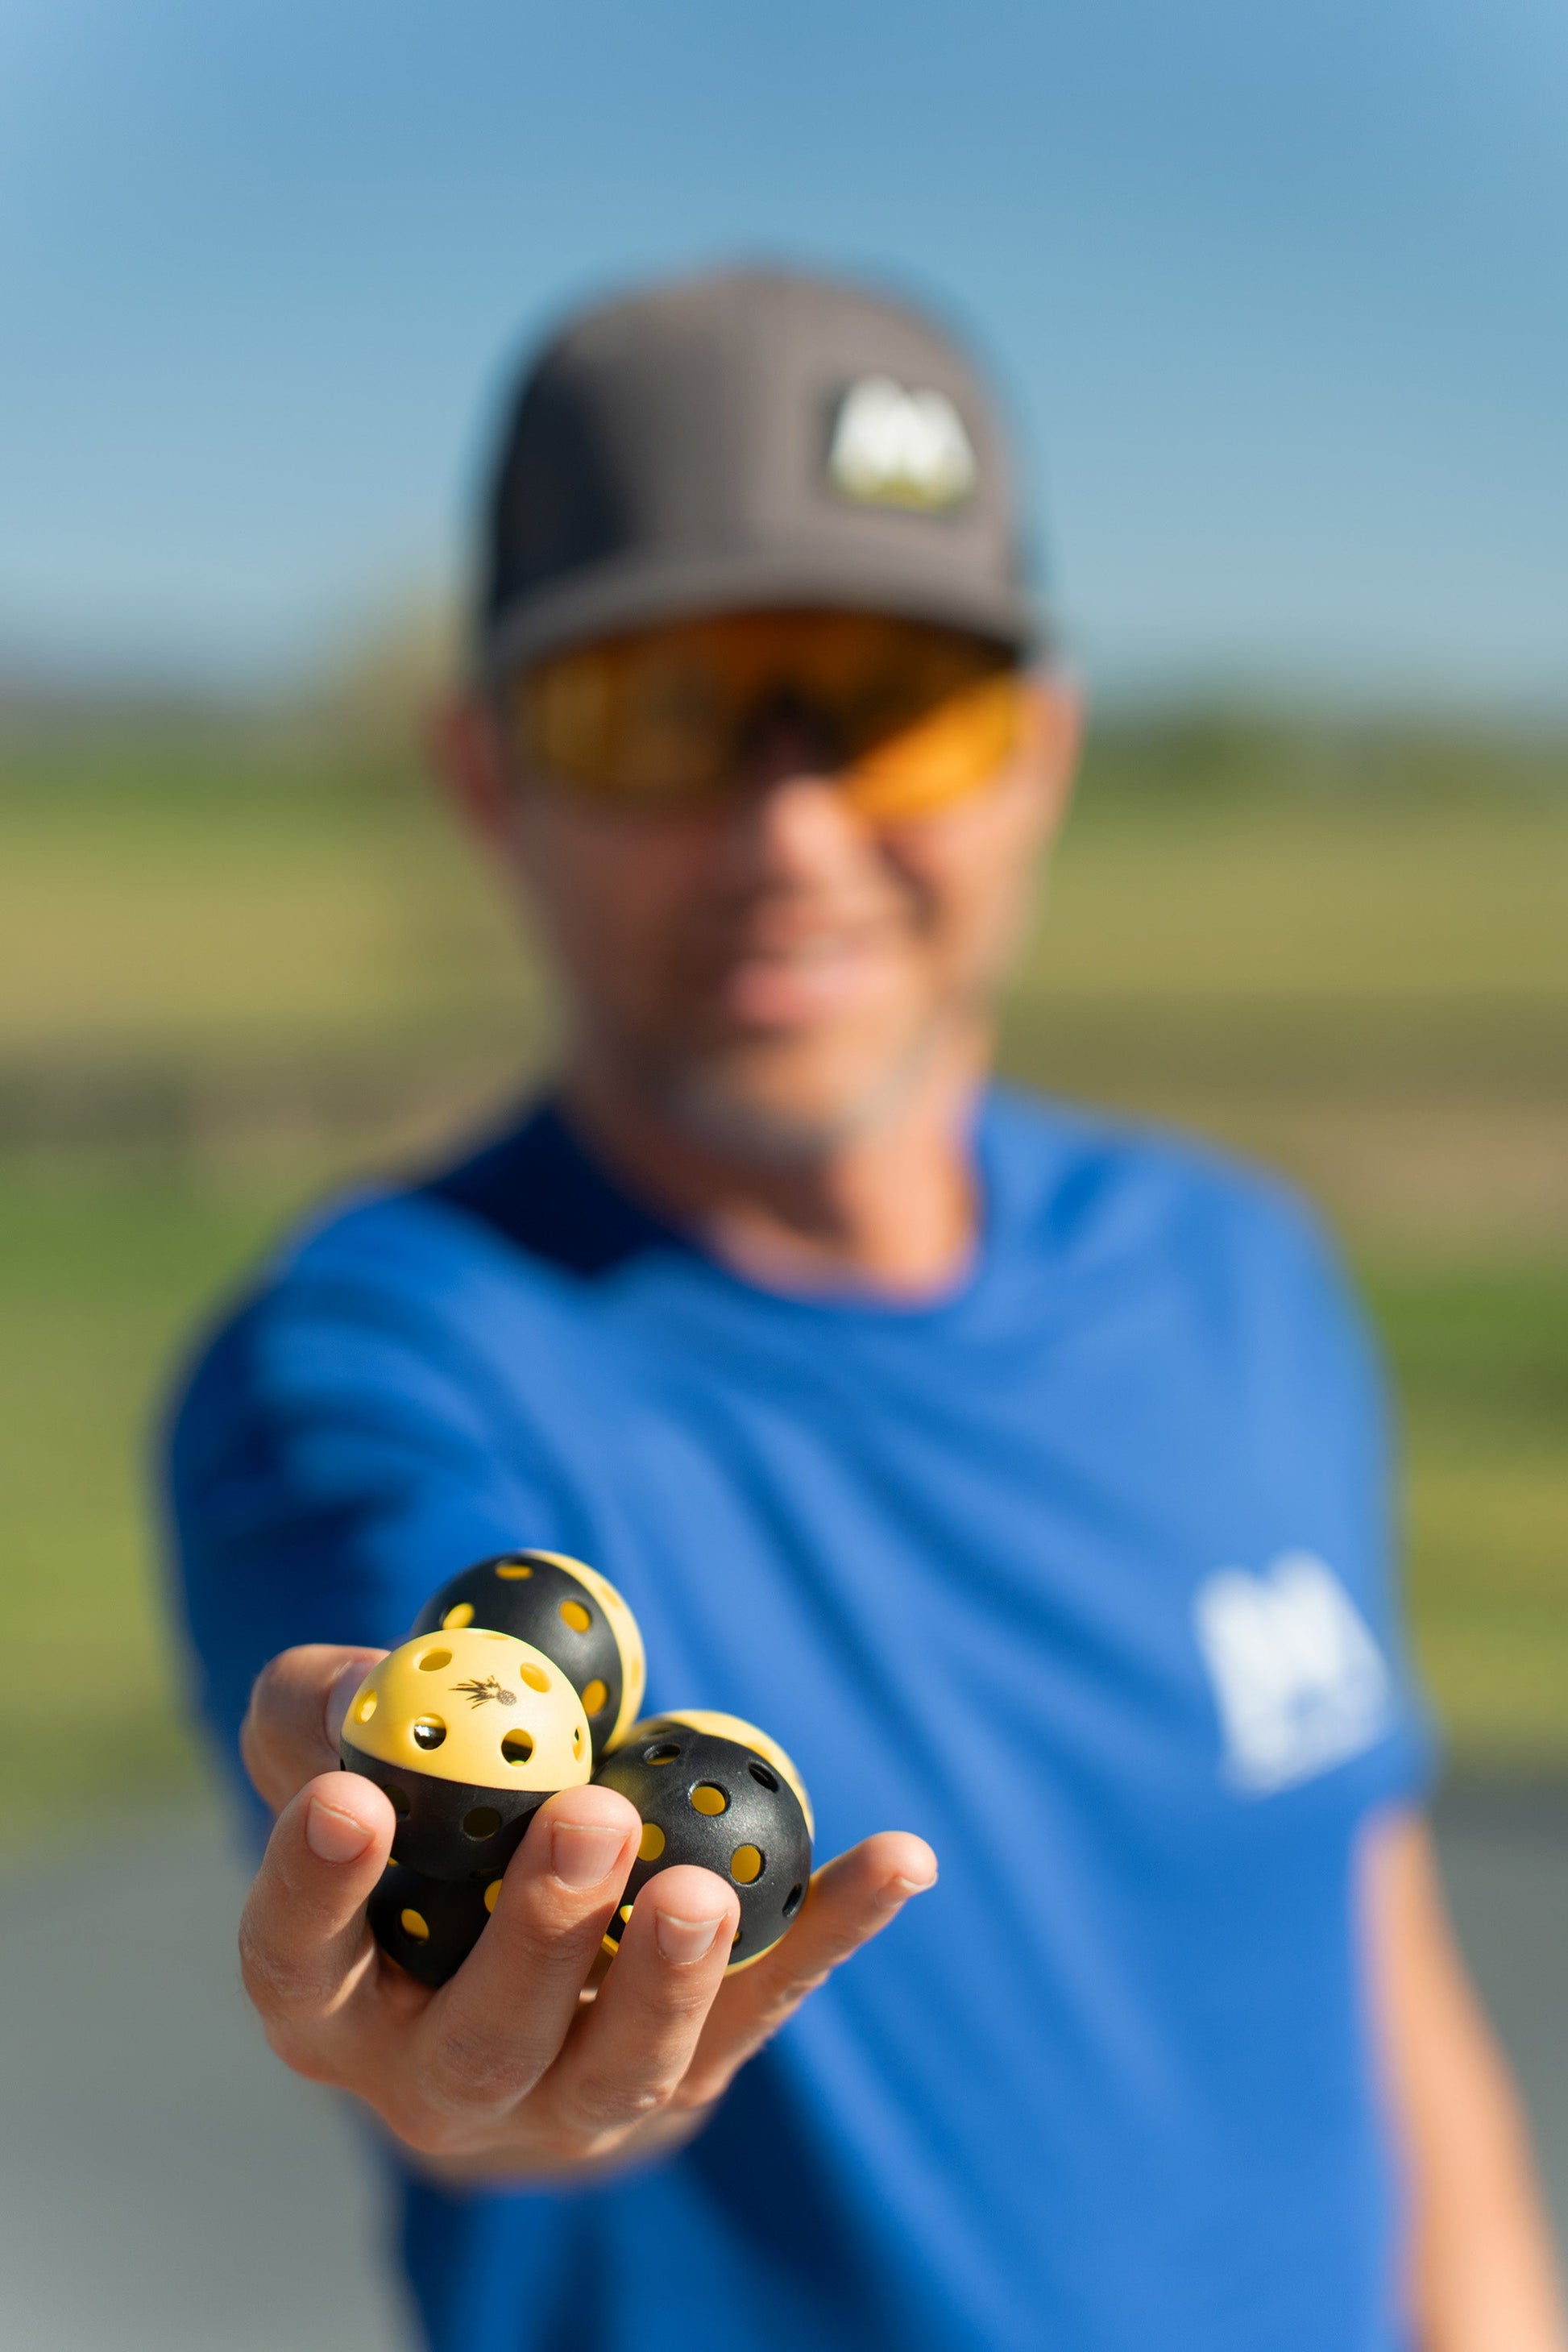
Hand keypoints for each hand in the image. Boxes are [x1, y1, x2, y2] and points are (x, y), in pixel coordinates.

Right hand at [237, 1644, 936, 2178]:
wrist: (511, 1967)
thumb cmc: (410, 1840)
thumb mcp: (335, 1763)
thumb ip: (321, 1714)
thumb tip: (371, 1685)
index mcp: (334, 2002)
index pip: (300, 1960)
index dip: (316, 1889)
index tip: (352, 1798)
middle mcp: (441, 2080)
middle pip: (482, 2043)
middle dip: (537, 1938)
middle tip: (587, 1821)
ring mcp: (574, 2101)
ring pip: (623, 2070)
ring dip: (669, 1980)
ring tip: (702, 1887)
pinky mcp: (693, 2072)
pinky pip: (768, 2005)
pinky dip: (833, 1930)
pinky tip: (900, 1859)